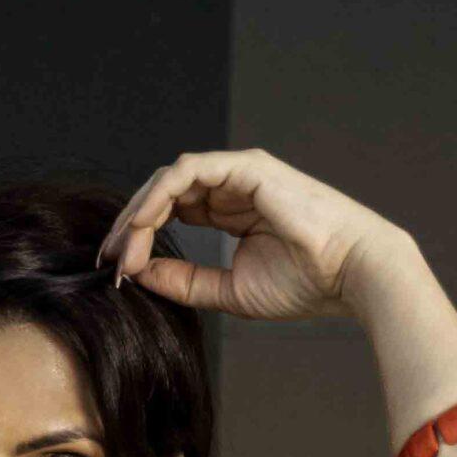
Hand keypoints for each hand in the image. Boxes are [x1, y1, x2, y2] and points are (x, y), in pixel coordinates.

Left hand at [97, 148, 411, 322]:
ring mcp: (238, 172)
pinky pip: (185, 172)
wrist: (351, 275)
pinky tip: (142, 228)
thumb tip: (138, 273)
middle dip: (129, 226)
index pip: (171, 213)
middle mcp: (232, 186)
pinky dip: (158, 198)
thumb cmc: (305, 283)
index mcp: (231, 210)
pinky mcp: (245, 166)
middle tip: (106, 258)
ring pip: (167, 181)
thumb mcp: (228, 290)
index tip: (118, 271)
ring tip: (122, 249)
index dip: (140, 238)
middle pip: (162, 194)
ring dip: (138, 215)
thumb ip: (184, 281)